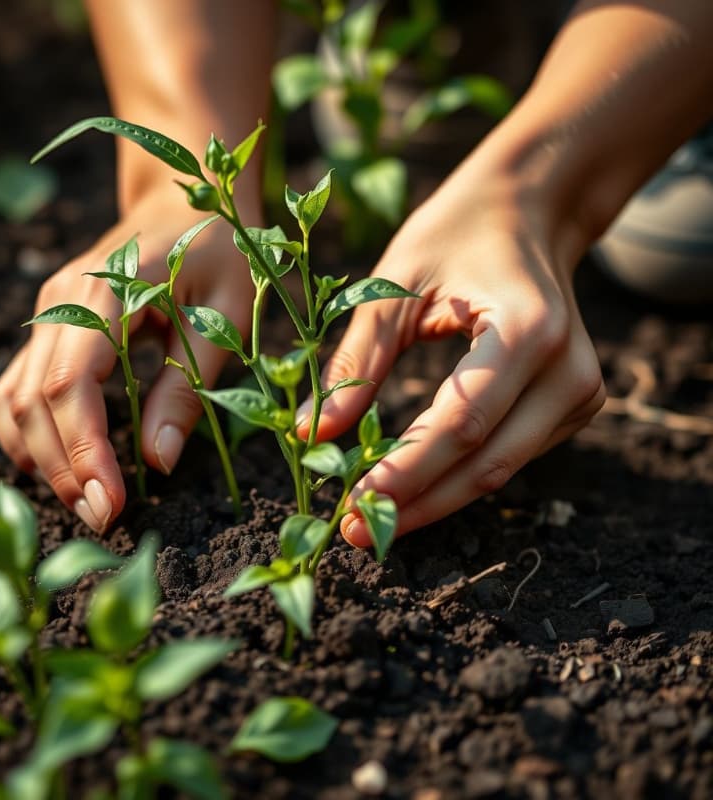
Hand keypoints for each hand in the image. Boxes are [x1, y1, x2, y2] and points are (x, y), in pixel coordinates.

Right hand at [0, 183, 254, 530]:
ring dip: (42, 458)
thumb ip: (187, 388)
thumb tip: (157, 462)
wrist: (184, 196)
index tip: (113, 505)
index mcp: (105, 291)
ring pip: (15, 400)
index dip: (84, 453)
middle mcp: (60, 301)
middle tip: (105, 519)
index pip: (71, 386)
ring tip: (87, 501)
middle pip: (35, 402)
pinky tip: (61, 464)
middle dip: (65, 469)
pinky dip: (30, 433)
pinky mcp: (50, 325)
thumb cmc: (219, 251)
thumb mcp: (224, 318)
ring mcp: (47, 312)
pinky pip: (18, 386)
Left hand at [307, 160, 605, 544]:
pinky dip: (459, 475)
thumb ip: (356, 362)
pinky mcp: (574, 404)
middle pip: (486, 463)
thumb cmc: (454, 235)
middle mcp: (568, 369)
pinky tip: (414, 485)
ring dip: (436, 498)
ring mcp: (580, 391)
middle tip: (355, 530)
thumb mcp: (394, 285)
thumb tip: (312, 434)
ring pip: (500, 470)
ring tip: (374, 515)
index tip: (351, 504)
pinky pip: (510, 455)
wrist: (527, 213)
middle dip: (417, 502)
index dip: (405, 472)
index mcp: (527, 328)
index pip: (461, 423)